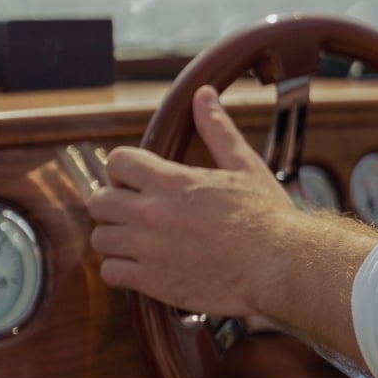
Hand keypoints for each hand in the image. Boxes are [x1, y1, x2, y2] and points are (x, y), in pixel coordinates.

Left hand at [88, 85, 295, 316]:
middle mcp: (151, 213)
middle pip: (99, 201)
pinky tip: (141, 267)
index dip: (122, 168)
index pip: (116, 161)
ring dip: (115, 238)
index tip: (136, 180)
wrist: (278, 266)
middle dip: (113, 203)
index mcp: (171, 180)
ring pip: (100, 239)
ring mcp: (148, 249)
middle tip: (134, 211)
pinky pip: (110, 274)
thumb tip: (204, 95)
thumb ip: (217, 130)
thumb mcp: (244, 166)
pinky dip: (120, 270)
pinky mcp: (152, 282)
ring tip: (137, 241)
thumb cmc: (266, 216)